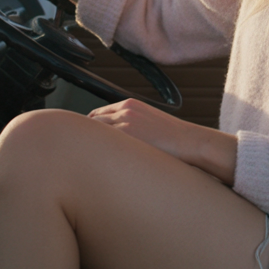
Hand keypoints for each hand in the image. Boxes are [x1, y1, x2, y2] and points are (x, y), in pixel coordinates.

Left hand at [88, 99, 237, 184]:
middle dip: (84, 138)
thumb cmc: (175, 139)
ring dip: (87, 145)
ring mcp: (124, 121)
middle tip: (78, 156)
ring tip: (82, 163)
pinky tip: (92, 164)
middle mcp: (124, 110)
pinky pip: (101, 142)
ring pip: (93, 132)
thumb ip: (133, 125)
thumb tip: (120, 141)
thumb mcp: (151, 122)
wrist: (190, 142)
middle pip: (91, 122)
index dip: (89, 130)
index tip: (85, 142)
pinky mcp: (126, 134)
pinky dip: (94, 151)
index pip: (98, 114)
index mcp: (130, 104)